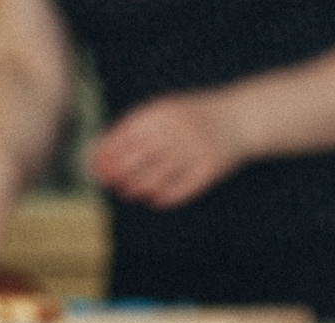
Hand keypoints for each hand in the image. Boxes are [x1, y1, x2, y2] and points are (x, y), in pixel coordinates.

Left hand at [88, 91, 244, 208]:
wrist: (240, 118)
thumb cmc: (196, 116)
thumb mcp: (167, 110)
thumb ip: (139, 127)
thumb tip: (104, 150)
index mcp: (162, 112)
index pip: (126, 136)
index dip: (107, 154)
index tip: (94, 166)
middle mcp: (177, 131)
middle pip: (138, 158)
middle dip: (119, 172)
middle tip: (109, 183)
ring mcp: (194, 151)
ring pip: (158, 176)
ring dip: (138, 187)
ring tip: (128, 192)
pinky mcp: (209, 169)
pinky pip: (181, 189)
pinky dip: (164, 197)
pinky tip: (154, 200)